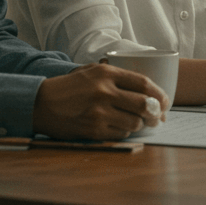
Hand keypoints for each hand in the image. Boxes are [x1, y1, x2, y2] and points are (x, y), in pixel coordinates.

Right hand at [32, 63, 167, 139]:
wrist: (40, 103)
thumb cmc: (70, 87)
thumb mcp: (91, 71)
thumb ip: (117, 75)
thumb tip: (149, 89)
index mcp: (106, 74)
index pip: (144, 84)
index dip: (160, 95)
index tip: (165, 102)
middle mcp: (104, 92)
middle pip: (145, 104)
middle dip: (157, 113)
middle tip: (159, 117)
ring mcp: (99, 112)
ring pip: (135, 122)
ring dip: (140, 124)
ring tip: (138, 122)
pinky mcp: (93, 130)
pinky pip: (121, 134)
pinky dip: (125, 132)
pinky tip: (120, 127)